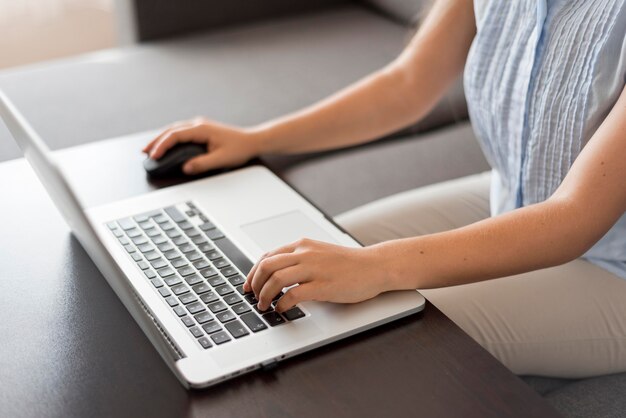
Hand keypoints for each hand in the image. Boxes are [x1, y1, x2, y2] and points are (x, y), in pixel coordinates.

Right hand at [143, 118, 260, 174]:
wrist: (252, 141)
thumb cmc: (239, 148)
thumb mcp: (221, 159)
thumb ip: (203, 164)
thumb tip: (186, 167)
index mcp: (201, 129)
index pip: (175, 135)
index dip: (162, 145)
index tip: (154, 155)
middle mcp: (198, 124)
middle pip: (171, 130)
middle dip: (156, 141)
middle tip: (144, 152)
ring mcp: (199, 126)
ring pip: (174, 130)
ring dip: (161, 138)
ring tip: (150, 149)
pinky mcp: (201, 130)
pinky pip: (181, 132)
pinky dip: (170, 138)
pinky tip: (166, 145)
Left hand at [244, 238, 393, 312]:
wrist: (375, 266)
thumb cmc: (349, 264)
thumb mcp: (320, 254)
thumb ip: (300, 260)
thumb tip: (276, 275)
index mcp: (303, 245)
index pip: (268, 256)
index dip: (253, 272)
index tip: (248, 285)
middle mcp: (306, 253)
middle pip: (267, 266)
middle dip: (255, 284)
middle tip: (254, 297)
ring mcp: (314, 269)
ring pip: (276, 279)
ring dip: (265, 295)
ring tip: (264, 306)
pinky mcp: (323, 285)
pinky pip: (293, 294)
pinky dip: (282, 303)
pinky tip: (281, 309)